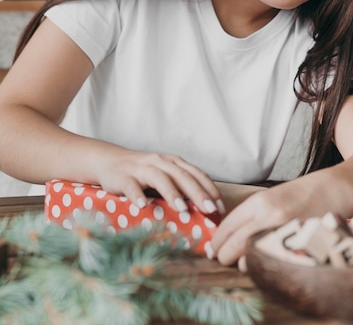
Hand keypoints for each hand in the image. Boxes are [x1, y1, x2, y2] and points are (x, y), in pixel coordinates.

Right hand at [95, 149, 224, 215]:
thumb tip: (205, 213)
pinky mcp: (123, 176)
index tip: (220, 208)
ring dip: (172, 193)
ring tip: (182, 209)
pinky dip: (138, 195)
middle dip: (197, 193)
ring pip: (160, 178)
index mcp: (174, 162)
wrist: (109, 161)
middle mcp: (160, 162)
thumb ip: (181, 189)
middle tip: (208, 210)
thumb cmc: (143, 174)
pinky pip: (131, 185)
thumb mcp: (164, 177)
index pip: (196, 174)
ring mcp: (141, 167)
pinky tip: (143, 206)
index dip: (210, 190)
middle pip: (182, 176)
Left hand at [210, 179, 315, 266]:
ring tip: (240, 262)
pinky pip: (273, 262)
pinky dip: (264, 266)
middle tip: (221, 258)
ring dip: (243, 263)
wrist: (335, 190)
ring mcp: (284, 232)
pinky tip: (262, 264)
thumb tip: (230, 234)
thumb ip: (253, 214)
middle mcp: (269, 216)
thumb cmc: (303, 192)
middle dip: (224, 255)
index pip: (228, 226)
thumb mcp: (272, 196)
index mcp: (260, 201)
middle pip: (235, 244)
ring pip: (252, 257)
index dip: (217, 241)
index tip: (213, 248)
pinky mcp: (298, 246)